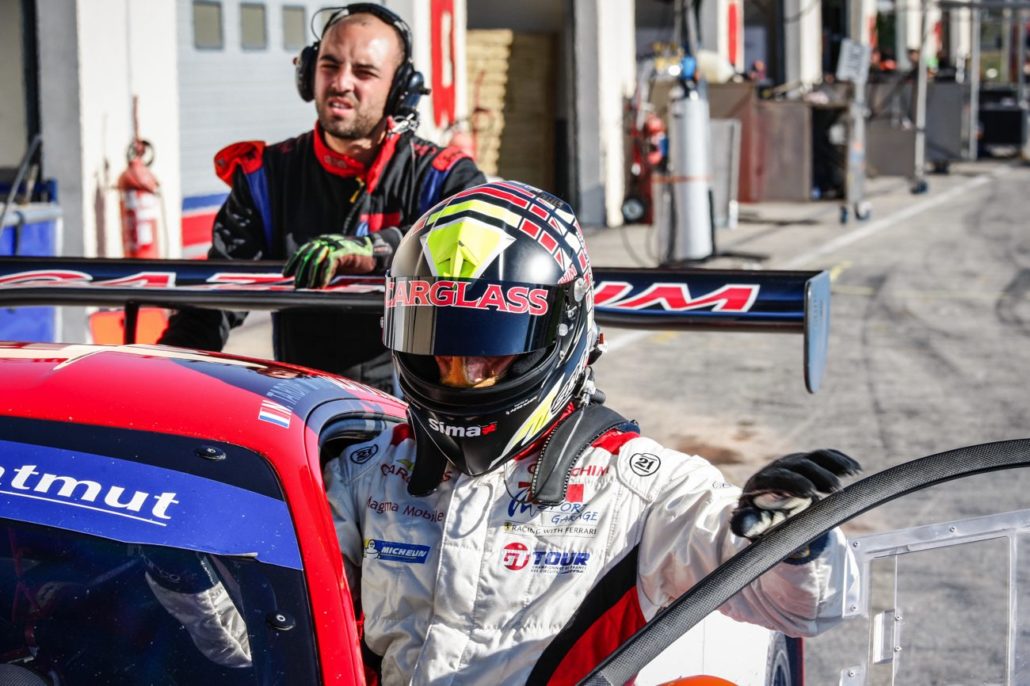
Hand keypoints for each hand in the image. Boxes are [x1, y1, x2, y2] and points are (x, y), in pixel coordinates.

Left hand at [285, 234, 375, 287]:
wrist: (373, 253)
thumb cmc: (352, 259)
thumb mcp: (333, 262)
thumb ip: (320, 266)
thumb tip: (306, 280)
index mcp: (321, 241)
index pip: (302, 251)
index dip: (293, 263)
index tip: (286, 274)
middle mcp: (325, 240)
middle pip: (307, 255)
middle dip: (300, 272)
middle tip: (297, 285)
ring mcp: (334, 244)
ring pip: (316, 259)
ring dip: (311, 275)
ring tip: (309, 287)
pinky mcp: (343, 251)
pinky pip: (330, 263)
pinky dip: (325, 275)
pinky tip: (323, 285)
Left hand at [730, 449, 860, 540]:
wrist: (768, 505)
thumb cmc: (761, 517)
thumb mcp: (754, 523)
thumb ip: (748, 524)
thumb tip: (738, 524)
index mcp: (762, 482)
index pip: (777, 478)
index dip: (793, 483)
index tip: (810, 492)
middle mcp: (778, 468)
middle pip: (798, 466)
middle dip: (817, 475)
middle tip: (835, 488)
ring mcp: (794, 463)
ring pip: (814, 457)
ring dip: (833, 464)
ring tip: (851, 473)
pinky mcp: (809, 462)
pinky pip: (825, 456)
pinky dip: (840, 460)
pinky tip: (855, 468)